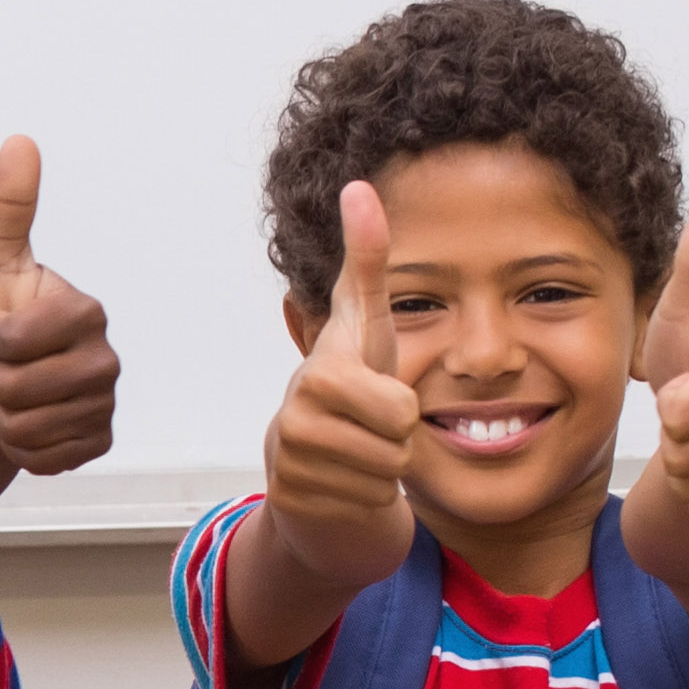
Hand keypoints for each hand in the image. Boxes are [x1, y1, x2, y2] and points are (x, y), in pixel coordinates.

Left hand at [0, 136, 120, 474]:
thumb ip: (9, 205)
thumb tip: (20, 140)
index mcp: (87, 312)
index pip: (8, 342)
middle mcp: (108, 360)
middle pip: (15, 390)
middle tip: (3, 366)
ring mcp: (106, 406)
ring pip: (23, 428)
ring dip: (2, 415)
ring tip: (13, 390)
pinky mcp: (98, 443)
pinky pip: (41, 458)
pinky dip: (20, 446)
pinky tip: (29, 420)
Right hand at [265, 179, 425, 544]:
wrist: (316, 468)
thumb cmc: (355, 391)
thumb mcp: (368, 326)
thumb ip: (367, 260)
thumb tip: (358, 185)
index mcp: (321, 370)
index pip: (389, 400)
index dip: (398, 402)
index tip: (369, 400)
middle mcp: (295, 413)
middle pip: (397, 434)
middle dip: (399, 437)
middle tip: (376, 429)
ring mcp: (289, 460)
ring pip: (386, 470)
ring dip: (385, 468)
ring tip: (362, 453)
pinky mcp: (292, 501)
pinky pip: (368, 504)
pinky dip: (367, 498)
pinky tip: (347, 482)